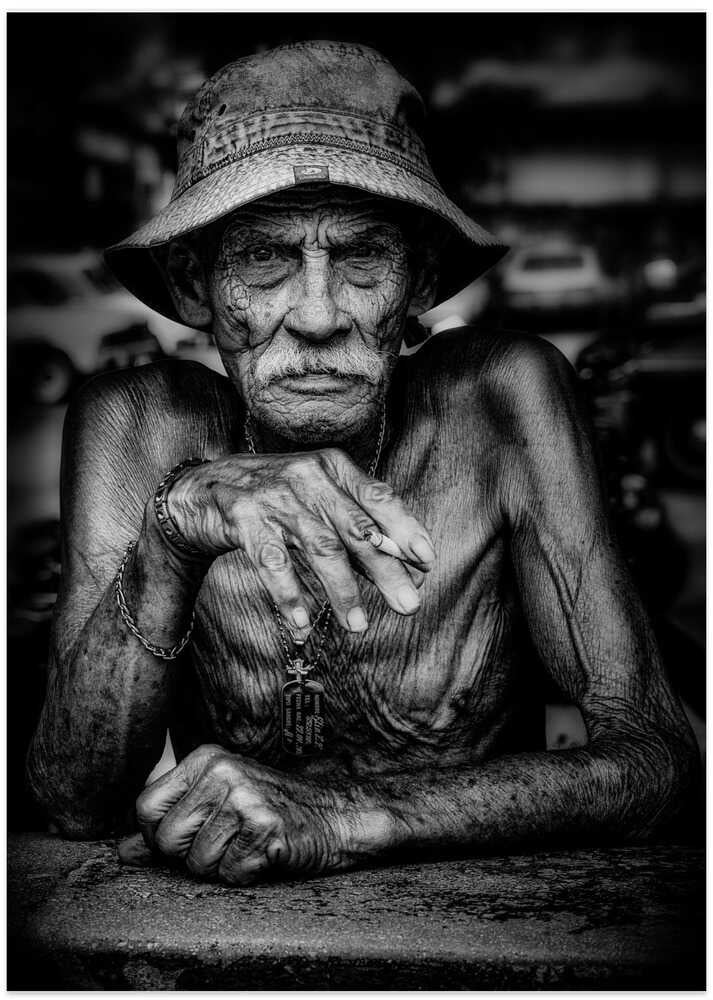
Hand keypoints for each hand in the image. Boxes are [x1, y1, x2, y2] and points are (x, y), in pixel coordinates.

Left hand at [129, 744, 356, 884]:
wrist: (335, 815)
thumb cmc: (271, 810)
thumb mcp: (217, 802)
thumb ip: (169, 823)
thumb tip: (122, 852)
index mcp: (204, 758)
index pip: (145, 808)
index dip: (157, 836)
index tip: (190, 836)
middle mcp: (222, 770)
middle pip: (165, 840)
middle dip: (189, 857)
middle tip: (227, 842)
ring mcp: (244, 796)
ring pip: (195, 863)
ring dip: (221, 868)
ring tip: (248, 845)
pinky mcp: (265, 827)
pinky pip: (228, 874)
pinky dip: (246, 875)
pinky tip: (266, 854)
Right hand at [162, 447, 435, 632]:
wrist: (200, 489)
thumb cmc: (275, 499)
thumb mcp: (318, 502)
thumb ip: (358, 528)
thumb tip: (409, 565)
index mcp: (331, 466)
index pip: (377, 497)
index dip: (405, 528)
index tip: (427, 560)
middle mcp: (306, 475)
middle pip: (355, 528)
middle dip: (385, 569)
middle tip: (409, 605)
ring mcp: (274, 495)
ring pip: (318, 547)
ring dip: (342, 591)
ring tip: (358, 627)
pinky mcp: (242, 516)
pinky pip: (273, 562)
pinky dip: (290, 595)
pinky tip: (304, 625)